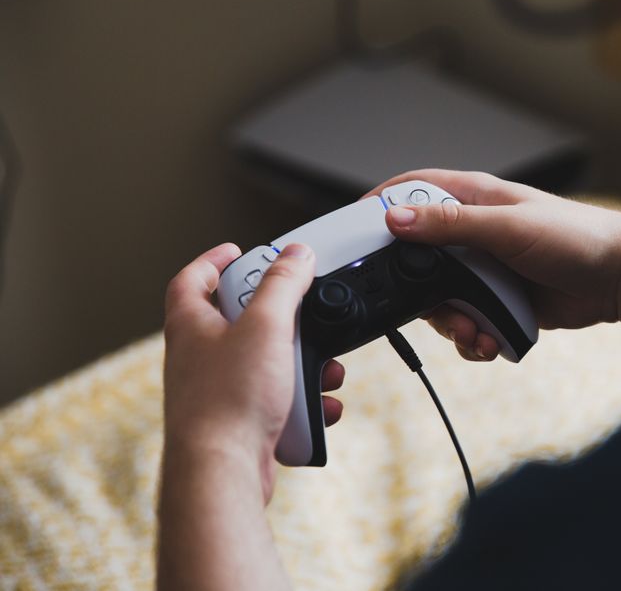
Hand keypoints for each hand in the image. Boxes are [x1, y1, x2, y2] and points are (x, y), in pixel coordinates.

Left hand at [162, 242, 344, 502]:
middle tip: (301, 314)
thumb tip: (295, 254)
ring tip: (323, 369)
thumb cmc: (228, 401)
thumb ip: (283, 284)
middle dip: (280, 318)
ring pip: (264, 364)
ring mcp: (217, 392)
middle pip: (238, 321)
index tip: (239, 252)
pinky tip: (319, 408)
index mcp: (191, 325)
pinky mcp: (238, 423)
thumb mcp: (266, 326)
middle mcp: (198, 357)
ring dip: (300, 364)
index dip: (214, 261)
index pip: (192, 279)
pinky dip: (301, 402)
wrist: (222, 473)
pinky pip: (275, 402)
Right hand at [364, 170, 620, 360]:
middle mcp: (472, 233)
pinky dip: (469, 337)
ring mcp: (482, 268)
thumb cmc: (577, 238)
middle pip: (416, 258)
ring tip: (471, 331)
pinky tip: (486, 341)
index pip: (410, 193)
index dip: (378, 208)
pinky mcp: (495, 299)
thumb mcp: (509, 227)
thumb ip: (452, 226)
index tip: (352, 234)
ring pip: (438, 298)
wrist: (620, 279)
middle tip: (427, 306)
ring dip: (448, 322)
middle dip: (416, 290)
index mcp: (472, 200)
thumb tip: (397, 219)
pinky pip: (464, 321)